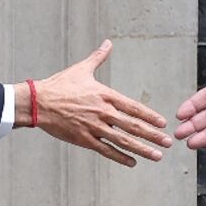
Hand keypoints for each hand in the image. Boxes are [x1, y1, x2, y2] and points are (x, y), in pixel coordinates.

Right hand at [21, 39, 171, 166]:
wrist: (37, 102)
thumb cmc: (59, 85)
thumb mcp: (81, 69)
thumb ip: (98, 57)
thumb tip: (108, 43)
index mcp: (105, 94)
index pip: (133, 107)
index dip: (150, 116)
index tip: (163, 123)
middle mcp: (103, 111)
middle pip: (133, 126)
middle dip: (153, 135)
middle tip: (168, 142)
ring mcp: (94, 127)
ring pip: (123, 140)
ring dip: (142, 149)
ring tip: (157, 156)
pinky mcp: (84, 139)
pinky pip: (106, 150)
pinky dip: (120, 157)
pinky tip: (132, 162)